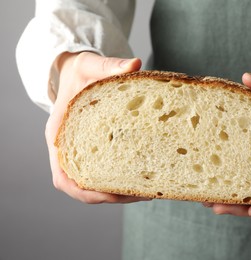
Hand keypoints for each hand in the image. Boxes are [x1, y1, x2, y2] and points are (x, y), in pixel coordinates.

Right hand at [45, 52, 148, 203]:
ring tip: (149, 189)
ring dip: (118, 191)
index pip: (65, 177)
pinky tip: (143, 176)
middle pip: (82, 187)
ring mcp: (80, 150)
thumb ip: (110, 66)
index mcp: (59, 134)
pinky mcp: (92, 148)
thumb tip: (135, 65)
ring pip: (94, 183)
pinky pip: (103, 171)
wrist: (77, 72)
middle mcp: (67, 147)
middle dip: (110, 196)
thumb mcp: (92, 65)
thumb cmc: (81, 72)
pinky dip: (119, 179)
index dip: (87, 191)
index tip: (113, 195)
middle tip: (143, 194)